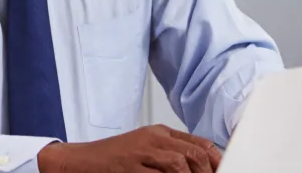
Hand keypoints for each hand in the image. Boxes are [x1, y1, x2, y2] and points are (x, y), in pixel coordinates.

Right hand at [37, 124, 221, 172]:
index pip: (198, 143)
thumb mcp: (144, 148)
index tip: (224, 171)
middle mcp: (151, 139)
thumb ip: (170, 153)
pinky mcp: (127, 167)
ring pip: (177, 164)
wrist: (78, 161)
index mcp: (158, 133)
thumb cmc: (112, 158)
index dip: (216, 160)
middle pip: (191, 153)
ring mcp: (139, 153)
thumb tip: (199, 164)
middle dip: (206, 172)